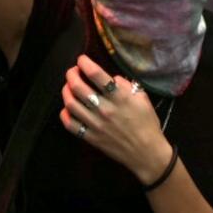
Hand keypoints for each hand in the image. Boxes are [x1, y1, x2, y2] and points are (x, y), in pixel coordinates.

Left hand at [59, 56, 170, 179]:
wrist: (146, 153)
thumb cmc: (147, 124)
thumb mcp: (143, 99)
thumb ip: (127, 85)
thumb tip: (112, 78)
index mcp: (119, 97)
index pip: (96, 75)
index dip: (85, 63)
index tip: (81, 59)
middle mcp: (104, 109)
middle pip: (79, 87)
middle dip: (71, 75)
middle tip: (72, 71)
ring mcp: (95, 124)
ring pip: (71, 104)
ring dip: (66, 91)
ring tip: (68, 86)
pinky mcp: (91, 138)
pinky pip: (71, 125)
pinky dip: (65, 114)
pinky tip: (67, 108)